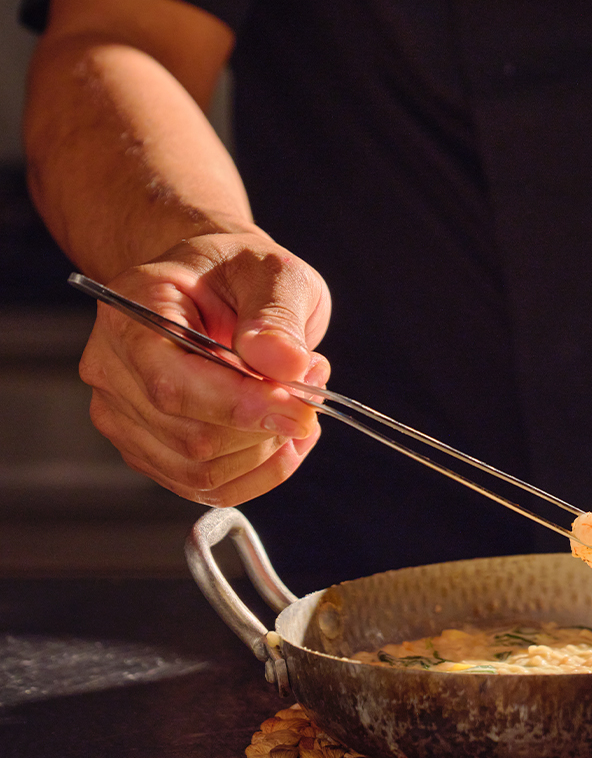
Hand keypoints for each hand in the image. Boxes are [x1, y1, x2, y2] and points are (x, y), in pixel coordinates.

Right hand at [78, 232, 331, 504]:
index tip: (302, 409)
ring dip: (271, 448)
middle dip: (269, 423)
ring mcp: (125, 417)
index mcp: (131, 314)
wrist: (216, 285)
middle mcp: (113, 370)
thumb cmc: (238, 273)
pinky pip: (210, 487)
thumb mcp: (273, 271)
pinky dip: (262, 470)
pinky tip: (285, 433)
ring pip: (204, 472)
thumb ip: (277, 314)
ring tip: (299, 397)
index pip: (174, 387)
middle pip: (193, 439)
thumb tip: (283, 363)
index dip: (243, 408)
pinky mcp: (151, 451)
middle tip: (312, 381)